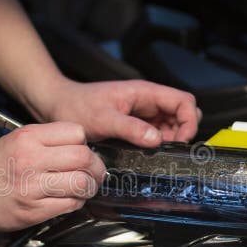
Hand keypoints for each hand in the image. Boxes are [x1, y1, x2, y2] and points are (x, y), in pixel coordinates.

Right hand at [0, 122, 105, 230]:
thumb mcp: (17, 139)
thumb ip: (49, 140)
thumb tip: (83, 147)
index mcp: (28, 138)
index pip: (77, 133)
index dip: (85, 143)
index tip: (83, 151)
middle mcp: (30, 160)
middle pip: (84, 157)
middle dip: (96, 166)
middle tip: (94, 172)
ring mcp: (31, 187)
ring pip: (82, 183)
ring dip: (89, 187)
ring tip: (84, 187)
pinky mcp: (33, 210)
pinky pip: (70, 204)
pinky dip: (77, 202)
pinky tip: (69, 199)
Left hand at [37, 79, 200, 146]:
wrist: (57, 106)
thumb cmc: (77, 106)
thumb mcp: (103, 119)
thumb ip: (131, 128)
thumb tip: (157, 140)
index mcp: (145, 92)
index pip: (184, 101)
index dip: (189, 121)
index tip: (180, 141)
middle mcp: (147, 101)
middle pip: (182, 114)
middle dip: (182, 132)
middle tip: (168, 150)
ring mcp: (142, 113)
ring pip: (171, 126)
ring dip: (169, 141)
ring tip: (154, 154)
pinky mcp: (135, 125)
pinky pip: (156, 134)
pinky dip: (156, 145)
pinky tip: (144, 154)